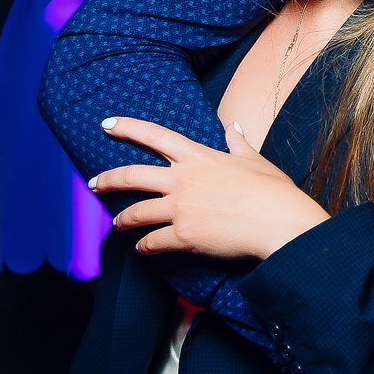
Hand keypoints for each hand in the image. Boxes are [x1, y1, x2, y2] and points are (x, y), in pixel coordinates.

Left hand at [90, 116, 329, 259]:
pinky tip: (141, 250)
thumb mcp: (255, 160)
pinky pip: (152, 243)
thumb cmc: (273, 190)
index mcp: (199, 158)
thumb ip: (238, 143)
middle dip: (107, 180)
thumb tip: (234, 126)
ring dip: (122, 220)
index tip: (107, 124)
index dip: (128, 127)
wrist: (279, 222)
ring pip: (136, 213)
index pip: (155, 136)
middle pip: (132, 176)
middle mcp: (183, 180)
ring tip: (116, 225)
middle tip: (93, 184)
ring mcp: (180, 209)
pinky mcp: (183, 236)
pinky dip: (143, 247)